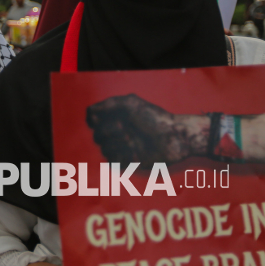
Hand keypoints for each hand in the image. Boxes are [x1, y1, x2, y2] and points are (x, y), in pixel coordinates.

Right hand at [86, 94, 207, 165]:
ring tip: (132, 141)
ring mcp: (123, 146)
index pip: (93, 118)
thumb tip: (90, 112)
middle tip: (124, 128)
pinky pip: (113, 162)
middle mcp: (118, 131)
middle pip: (96, 134)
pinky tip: (135, 153)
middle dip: (108, 131)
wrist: (174, 138)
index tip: (97, 119)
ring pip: (104, 148)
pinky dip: (122, 156)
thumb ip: (109, 104)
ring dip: (117, 144)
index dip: (93, 120)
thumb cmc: (155, 118)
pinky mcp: (128, 161)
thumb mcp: (132, 103)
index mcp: (117, 116)